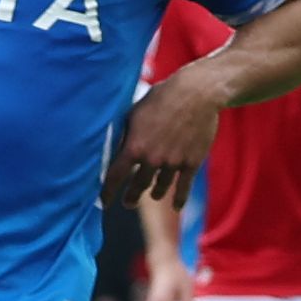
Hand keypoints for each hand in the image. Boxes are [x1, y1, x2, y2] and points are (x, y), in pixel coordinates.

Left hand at [105, 69, 229, 207]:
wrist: (196, 94)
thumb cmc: (161, 98)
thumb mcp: (134, 114)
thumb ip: (125, 135)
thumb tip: (116, 149)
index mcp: (134, 146)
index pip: (115, 175)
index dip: (108, 191)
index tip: (104, 201)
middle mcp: (152, 159)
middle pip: (138, 186)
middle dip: (131, 197)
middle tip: (127, 204)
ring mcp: (173, 162)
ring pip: (160, 187)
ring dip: (155, 193)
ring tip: (153, 196)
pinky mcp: (192, 162)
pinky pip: (184, 187)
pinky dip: (179, 199)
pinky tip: (176, 207)